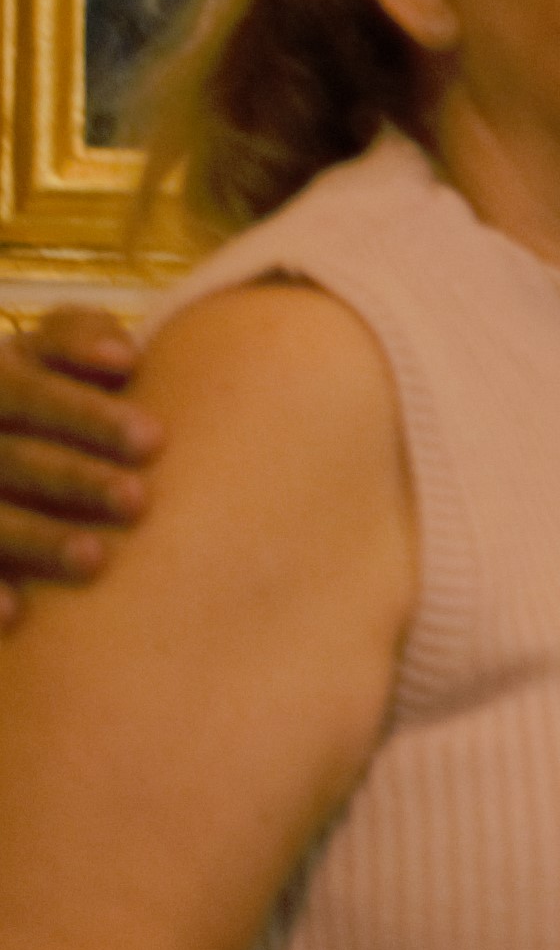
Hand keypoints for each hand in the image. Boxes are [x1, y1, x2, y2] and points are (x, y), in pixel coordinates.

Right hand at [0, 308, 155, 627]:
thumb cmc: (40, 393)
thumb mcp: (45, 354)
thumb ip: (79, 336)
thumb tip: (124, 354)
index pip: (28, 391)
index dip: (85, 414)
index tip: (155, 441)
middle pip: (12, 458)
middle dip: (73, 480)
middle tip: (139, 501)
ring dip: (36, 539)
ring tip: (96, 559)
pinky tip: (17, 614)